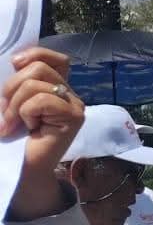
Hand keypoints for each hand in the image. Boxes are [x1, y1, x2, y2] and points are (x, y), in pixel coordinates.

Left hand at [2, 48, 82, 221]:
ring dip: (13, 106)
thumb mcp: (11, 104)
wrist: (21, 170)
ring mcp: (74, 105)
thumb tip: (16, 60)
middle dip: (11, 88)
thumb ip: (17, 85)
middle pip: (38, 67)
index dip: (34, 54)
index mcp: (56, 88)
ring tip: (12, 125)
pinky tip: (28, 129)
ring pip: (35, 84)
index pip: (55, 58)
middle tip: (5, 114)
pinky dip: (25, 114)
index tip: (13, 65)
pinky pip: (40, 101)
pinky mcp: (73, 117)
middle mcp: (70, 94)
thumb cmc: (12, 139)